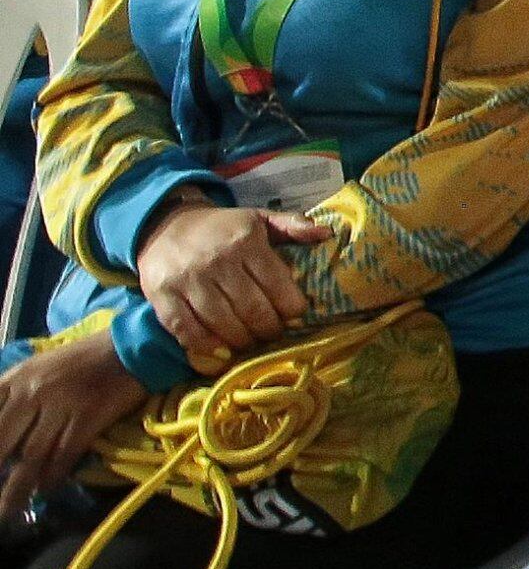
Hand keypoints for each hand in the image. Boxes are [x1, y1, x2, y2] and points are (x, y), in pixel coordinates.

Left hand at [0, 331, 148, 520]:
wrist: (133, 345)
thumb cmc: (86, 357)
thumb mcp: (41, 366)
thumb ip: (17, 392)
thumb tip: (6, 434)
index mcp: (18, 376)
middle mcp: (33, 389)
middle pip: (2, 440)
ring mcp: (61, 402)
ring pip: (31, 455)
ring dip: (17, 488)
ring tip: (7, 511)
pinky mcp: (88, 415)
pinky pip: (64, 453)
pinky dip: (54, 476)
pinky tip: (46, 490)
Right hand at [134, 198, 322, 363]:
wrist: (165, 226)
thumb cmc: (222, 229)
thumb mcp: (259, 219)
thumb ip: (292, 225)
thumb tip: (325, 234)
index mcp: (247, 242)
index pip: (278, 285)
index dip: (291, 309)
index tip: (293, 317)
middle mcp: (218, 261)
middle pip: (252, 310)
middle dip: (268, 330)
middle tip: (272, 334)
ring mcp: (188, 279)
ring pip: (222, 323)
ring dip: (241, 340)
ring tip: (249, 342)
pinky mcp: (162, 295)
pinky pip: (186, 330)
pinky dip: (206, 345)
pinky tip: (220, 349)